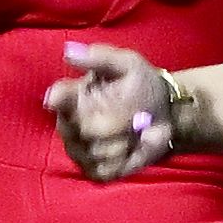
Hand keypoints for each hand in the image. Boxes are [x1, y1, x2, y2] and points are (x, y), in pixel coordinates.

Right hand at [47, 41, 183, 180]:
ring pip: (100, 152)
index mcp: (73, 96)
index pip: (58, 98)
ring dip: (126, 141)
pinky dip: (127, 161)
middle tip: (135, 113)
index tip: (58, 100)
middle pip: (87, 130)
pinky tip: (135, 147)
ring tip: (136, 129)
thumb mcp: (126, 64)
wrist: (164, 112)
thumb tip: (69, 51)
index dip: (58, 99)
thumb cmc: (140, 83)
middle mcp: (70, 124)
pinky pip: (106, 171)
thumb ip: (99, 58)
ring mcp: (79, 149)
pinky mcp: (94, 169)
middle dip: (118, 122)